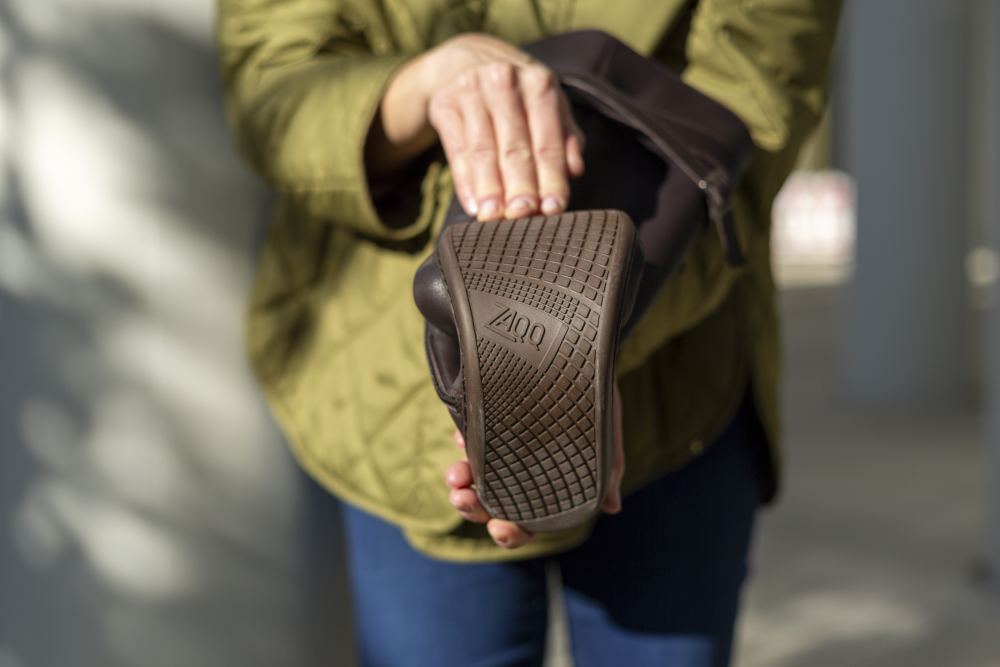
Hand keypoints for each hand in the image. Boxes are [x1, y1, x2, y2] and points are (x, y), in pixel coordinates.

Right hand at [367, 33, 583, 219]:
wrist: (467, 60)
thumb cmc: (518, 95)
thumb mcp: (546, 105)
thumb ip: (565, 138)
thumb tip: (575, 171)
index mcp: (538, 84)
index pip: (547, 140)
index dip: (551, 177)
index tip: (553, 209)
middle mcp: (504, 82)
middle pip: (514, 146)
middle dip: (520, 185)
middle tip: (522, 216)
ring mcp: (471, 91)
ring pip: (483, 149)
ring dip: (489, 187)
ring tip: (493, 217)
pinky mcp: (444, 104)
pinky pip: (456, 149)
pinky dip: (464, 181)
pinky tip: (472, 206)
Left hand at [444, 384, 624, 548]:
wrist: (578, 343)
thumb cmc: (596, 391)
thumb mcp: (604, 430)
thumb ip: (606, 470)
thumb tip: (611, 507)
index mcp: (548, 482)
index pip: (528, 520)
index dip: (512, 532)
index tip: (500, 528)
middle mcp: (521, 467)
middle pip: (492, 503)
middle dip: (473, 507)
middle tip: (463, 500)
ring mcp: (500, 443)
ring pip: (473, 476)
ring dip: (459, 481)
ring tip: (455, 476)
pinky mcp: (484, 416)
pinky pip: (467, 437)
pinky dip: (463, 442)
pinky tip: (463, 437)